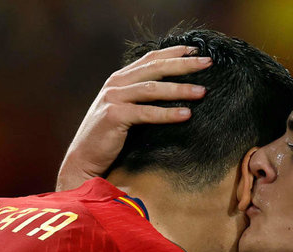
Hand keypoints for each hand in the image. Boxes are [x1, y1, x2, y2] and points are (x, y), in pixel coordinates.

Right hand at [55, 46, 212, 190]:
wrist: (84, 158)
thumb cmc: (110, 137)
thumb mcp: (126, 110)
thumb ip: (142, 97)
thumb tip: (175, 92)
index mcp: (120, 78)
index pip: (151, 59)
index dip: (174, 53)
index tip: (198, 51)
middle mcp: (116, 83)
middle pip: (155, 68)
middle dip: (184, 64)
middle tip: (208, 63)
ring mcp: (113, 98)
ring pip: (153, 88)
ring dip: (180, 89)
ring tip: (202, 92)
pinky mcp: (114, 116)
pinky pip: (146, 113)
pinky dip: (167, 113)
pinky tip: (186, 114)